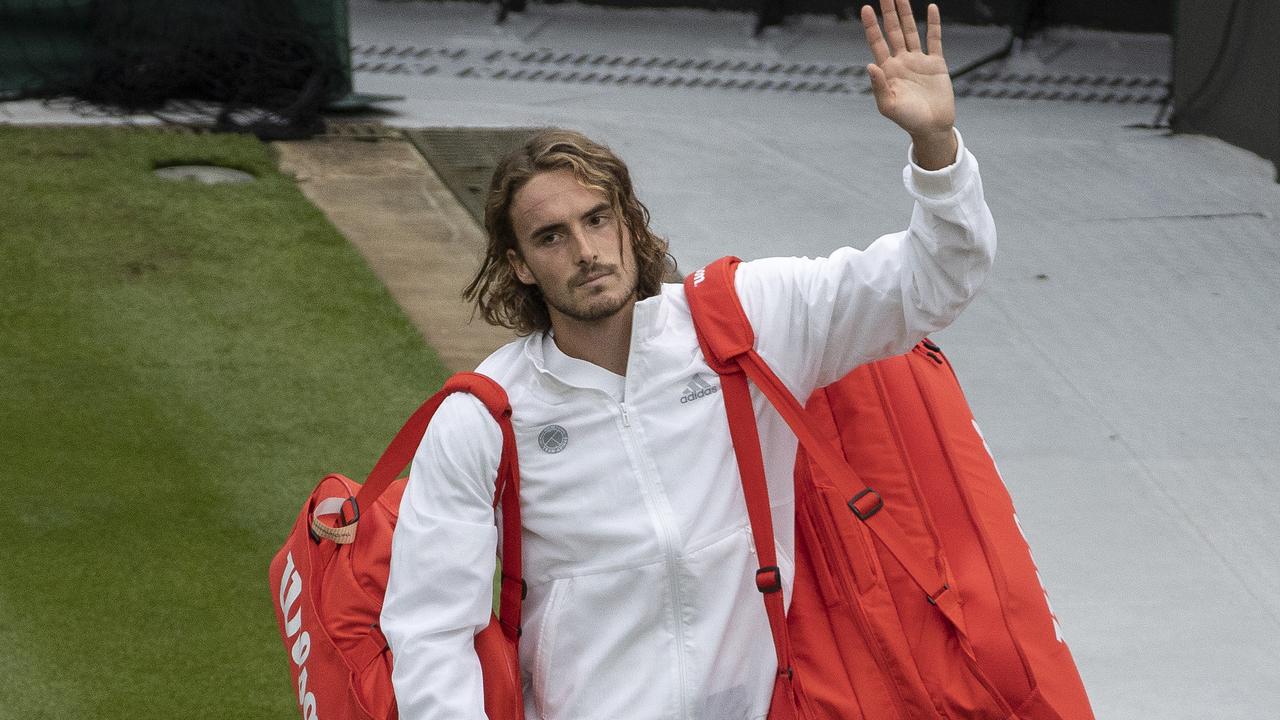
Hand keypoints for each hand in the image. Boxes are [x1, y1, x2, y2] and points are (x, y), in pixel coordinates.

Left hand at [862, 1, 956, 167]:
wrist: (932, 127)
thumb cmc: (907, 120)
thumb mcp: (888, 106)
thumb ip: (879, 86)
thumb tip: (870, 65)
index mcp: (887, 70)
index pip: (877, 42)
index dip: (872, 26)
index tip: (866, 8)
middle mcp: (901, 62)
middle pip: (893, 31)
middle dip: (888, 13)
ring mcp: (918, 61)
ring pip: (911, 31)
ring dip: (906, 14)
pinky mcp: (936, 63)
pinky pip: (934, 39)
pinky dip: (933, 24)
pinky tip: (931, 8)